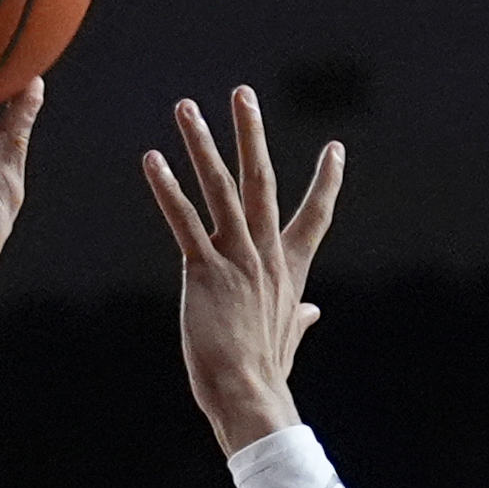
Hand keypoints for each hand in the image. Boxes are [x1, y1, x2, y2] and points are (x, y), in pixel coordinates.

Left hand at [142, 87, 342, 453]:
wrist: (248, 394)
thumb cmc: (264, 374)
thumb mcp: (287, 339)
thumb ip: (299, 318)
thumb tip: (314, 312)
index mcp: (288, 270)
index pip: (313, 216)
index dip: (326, 182)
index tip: (336, 148)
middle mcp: (264, 255)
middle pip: (261, 181)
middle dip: (250, 134)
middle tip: (243, 93)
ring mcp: (236, 260)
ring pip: (221, 190)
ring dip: (202, 145)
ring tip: (186, 109)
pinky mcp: (204, 272)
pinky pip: (184, 221)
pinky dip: (168, 188)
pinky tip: (152, 160)